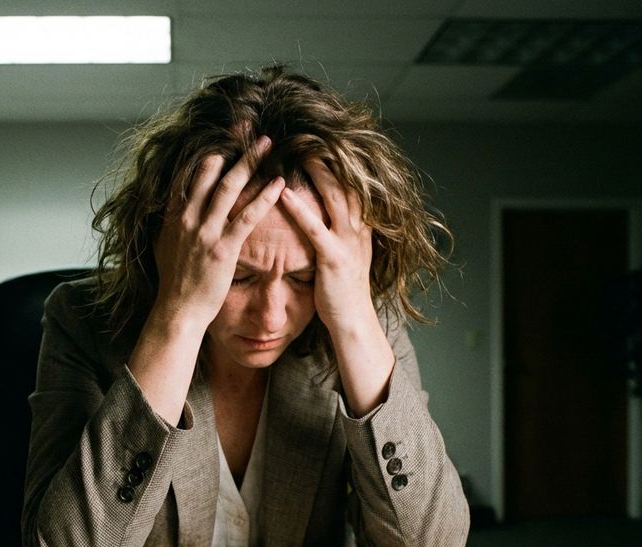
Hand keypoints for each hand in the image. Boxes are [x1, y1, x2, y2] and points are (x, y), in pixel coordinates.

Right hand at [152, 137, 284, 331]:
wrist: (178, 312)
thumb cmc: (175, 284)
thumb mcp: (164, 247)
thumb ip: (170, 224)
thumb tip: (171, 209)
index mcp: (173, 216)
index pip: (190, 174)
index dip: (209, 151)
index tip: (224, 135)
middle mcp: (187, 218)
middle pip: (210, 171)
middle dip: (231, 146)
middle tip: (249, 126)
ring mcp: (205, 232)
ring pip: (229, 187)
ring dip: (250, 162)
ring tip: (268, 144)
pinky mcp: (223, 248)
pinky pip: (247, 216)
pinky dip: (264, 196)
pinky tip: (279, 182)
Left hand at [281, 160, 393, 413]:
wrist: (352, 323)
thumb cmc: (341, 290)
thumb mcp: (341, 252)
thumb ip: (334, 228)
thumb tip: (322, 208)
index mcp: (359, 224)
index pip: (348, 181)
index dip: (333, 158)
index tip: (315, 135)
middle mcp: (358, 227)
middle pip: (344, 180)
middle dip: (326, 154)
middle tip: (305, 128)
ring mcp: (348, 242)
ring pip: (333, 197)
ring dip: (314, 171)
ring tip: (294, 147)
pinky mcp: (333, 258)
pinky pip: (315, 228)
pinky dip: (300, 209)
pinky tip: (282, 193)